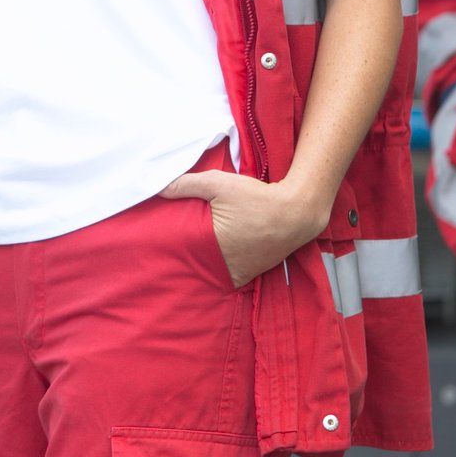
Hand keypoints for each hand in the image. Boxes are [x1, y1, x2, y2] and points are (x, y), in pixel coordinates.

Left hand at [161, 170, 327, 288]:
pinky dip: (224, 265)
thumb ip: (186, 185)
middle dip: (187, 258)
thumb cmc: (257, 198)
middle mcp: (225, 268)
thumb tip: (159, 187)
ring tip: (196, 252)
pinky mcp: (254, 272)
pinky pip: (231, 272)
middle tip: (177, 249)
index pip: (181, 255)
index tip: (162, 246)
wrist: (296, 212)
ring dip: (206, 264)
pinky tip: (220, 254)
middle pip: (197, 266)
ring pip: (214, 271)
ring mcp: (241, 273)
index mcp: (211, 250)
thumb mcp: (218, 183)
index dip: (173, 249)